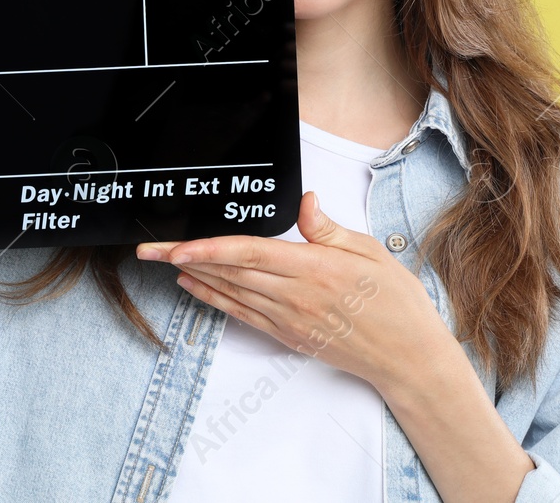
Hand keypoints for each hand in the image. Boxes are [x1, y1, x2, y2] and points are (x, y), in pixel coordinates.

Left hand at [136, 192, 452, 393]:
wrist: (409, 357)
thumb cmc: (396, 304)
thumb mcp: (371, 252)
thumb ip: (329, 228)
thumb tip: (304, 202)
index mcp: (316, 269)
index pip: (251, 254)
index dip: (210, 250)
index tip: (178, 247)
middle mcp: (296, 296)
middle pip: (230, 272)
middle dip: (185, 259)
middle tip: (150, 249)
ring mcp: (290, 319)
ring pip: (231, 292)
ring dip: (194, 277)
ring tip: (163, 263)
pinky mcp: (289, 335)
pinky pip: (243, 314)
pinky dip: (215, 300)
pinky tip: (196, 288)